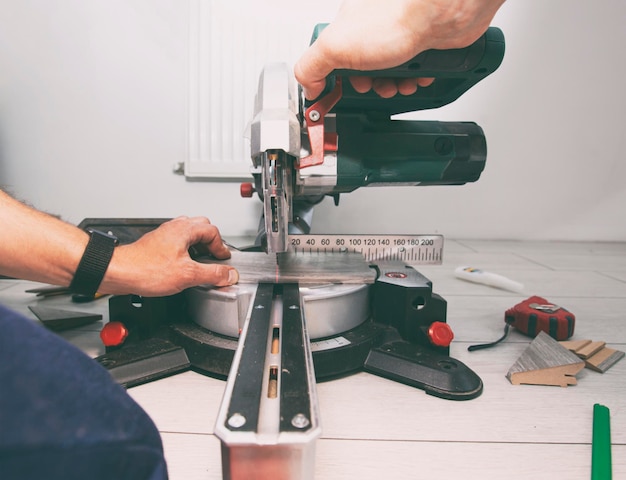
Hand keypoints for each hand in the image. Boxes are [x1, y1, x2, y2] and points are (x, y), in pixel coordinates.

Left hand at [101, 216, 238, 296]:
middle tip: (215, 257)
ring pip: (188, 234)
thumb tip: (229, 274)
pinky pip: (177, 242)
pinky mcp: (156, 244)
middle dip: (211, 242)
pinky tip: (182, 266)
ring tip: (201, 262)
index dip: (222, 247)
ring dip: (198, 246)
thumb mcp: (188, 275)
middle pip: (201, 227)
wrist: (119, 272)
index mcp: (184, 229)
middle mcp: (174, 228)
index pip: (213, 231)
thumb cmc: (145, 269)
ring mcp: (164, 235)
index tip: (224, 260)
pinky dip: (185, 251)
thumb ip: (213, 274)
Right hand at [294, 0, 504, 99]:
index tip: (341, 90)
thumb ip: (310, 67)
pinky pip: (415, 72)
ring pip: (391, 75)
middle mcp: (373, 29)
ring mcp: (399, 37)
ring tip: (399, 82)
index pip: (334, 59)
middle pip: (364, 71)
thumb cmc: (393, 20)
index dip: (338, 79)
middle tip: (375, 85)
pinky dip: (416, 79)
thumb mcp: (334, 47)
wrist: (439, 15)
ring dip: (395, 86)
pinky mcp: (422, 46)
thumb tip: (308, 86)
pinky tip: (417, 75)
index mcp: (348, 26)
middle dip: (371, 86)